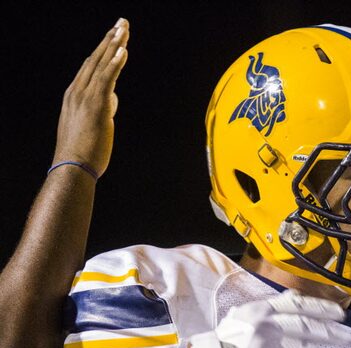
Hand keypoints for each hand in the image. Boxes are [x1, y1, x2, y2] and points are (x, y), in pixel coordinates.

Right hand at [51, 18, 128, 176]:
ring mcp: (85, 97)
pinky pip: (107, 79)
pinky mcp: (96, 105)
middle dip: (110, 39)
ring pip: (102, 64)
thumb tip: (112, 101)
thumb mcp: (93, 125)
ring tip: (124, 28)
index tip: (114, 37)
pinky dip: (116, 63)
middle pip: (96, 59)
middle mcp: (77, 91)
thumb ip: (102, 109)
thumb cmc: (84, 152)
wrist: (73, 167)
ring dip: (114, 44)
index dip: (103, 50)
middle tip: (122, 23)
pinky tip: (123, 50)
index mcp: (75, 95)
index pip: (91, 66)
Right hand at [188, 290, 350, 347]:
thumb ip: (269, 306)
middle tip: (347, 339)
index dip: (321, 307)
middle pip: (305, 326)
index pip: (297, 305)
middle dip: (330, 333)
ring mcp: (266, 346)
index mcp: (260, 310)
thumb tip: (293, 296)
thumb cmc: (226, 345)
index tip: (340, 313)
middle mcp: (264, 325)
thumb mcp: (243, 318)